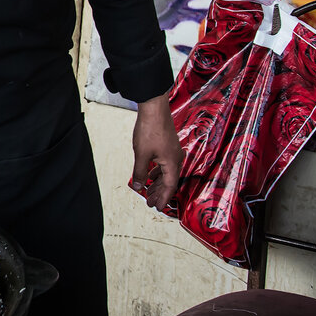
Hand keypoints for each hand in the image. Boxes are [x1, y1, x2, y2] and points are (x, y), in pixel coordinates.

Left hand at [130, 92, 182, 210]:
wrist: (154, 108)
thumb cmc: (150, 129)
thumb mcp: (141, 154)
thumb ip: (140, 172)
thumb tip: (139, 187)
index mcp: (172, 163)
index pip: (169, 187)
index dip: (163, 198)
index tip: (157, 208)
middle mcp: (176, 158)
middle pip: (169, 181)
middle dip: (159, 193)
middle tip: (150, 203)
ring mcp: (173, 151)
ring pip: (166, 172)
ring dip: (157, 183)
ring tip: (148, 191)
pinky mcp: (168, 145)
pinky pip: (164, 164)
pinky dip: (157, 171)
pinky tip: (150, 173)